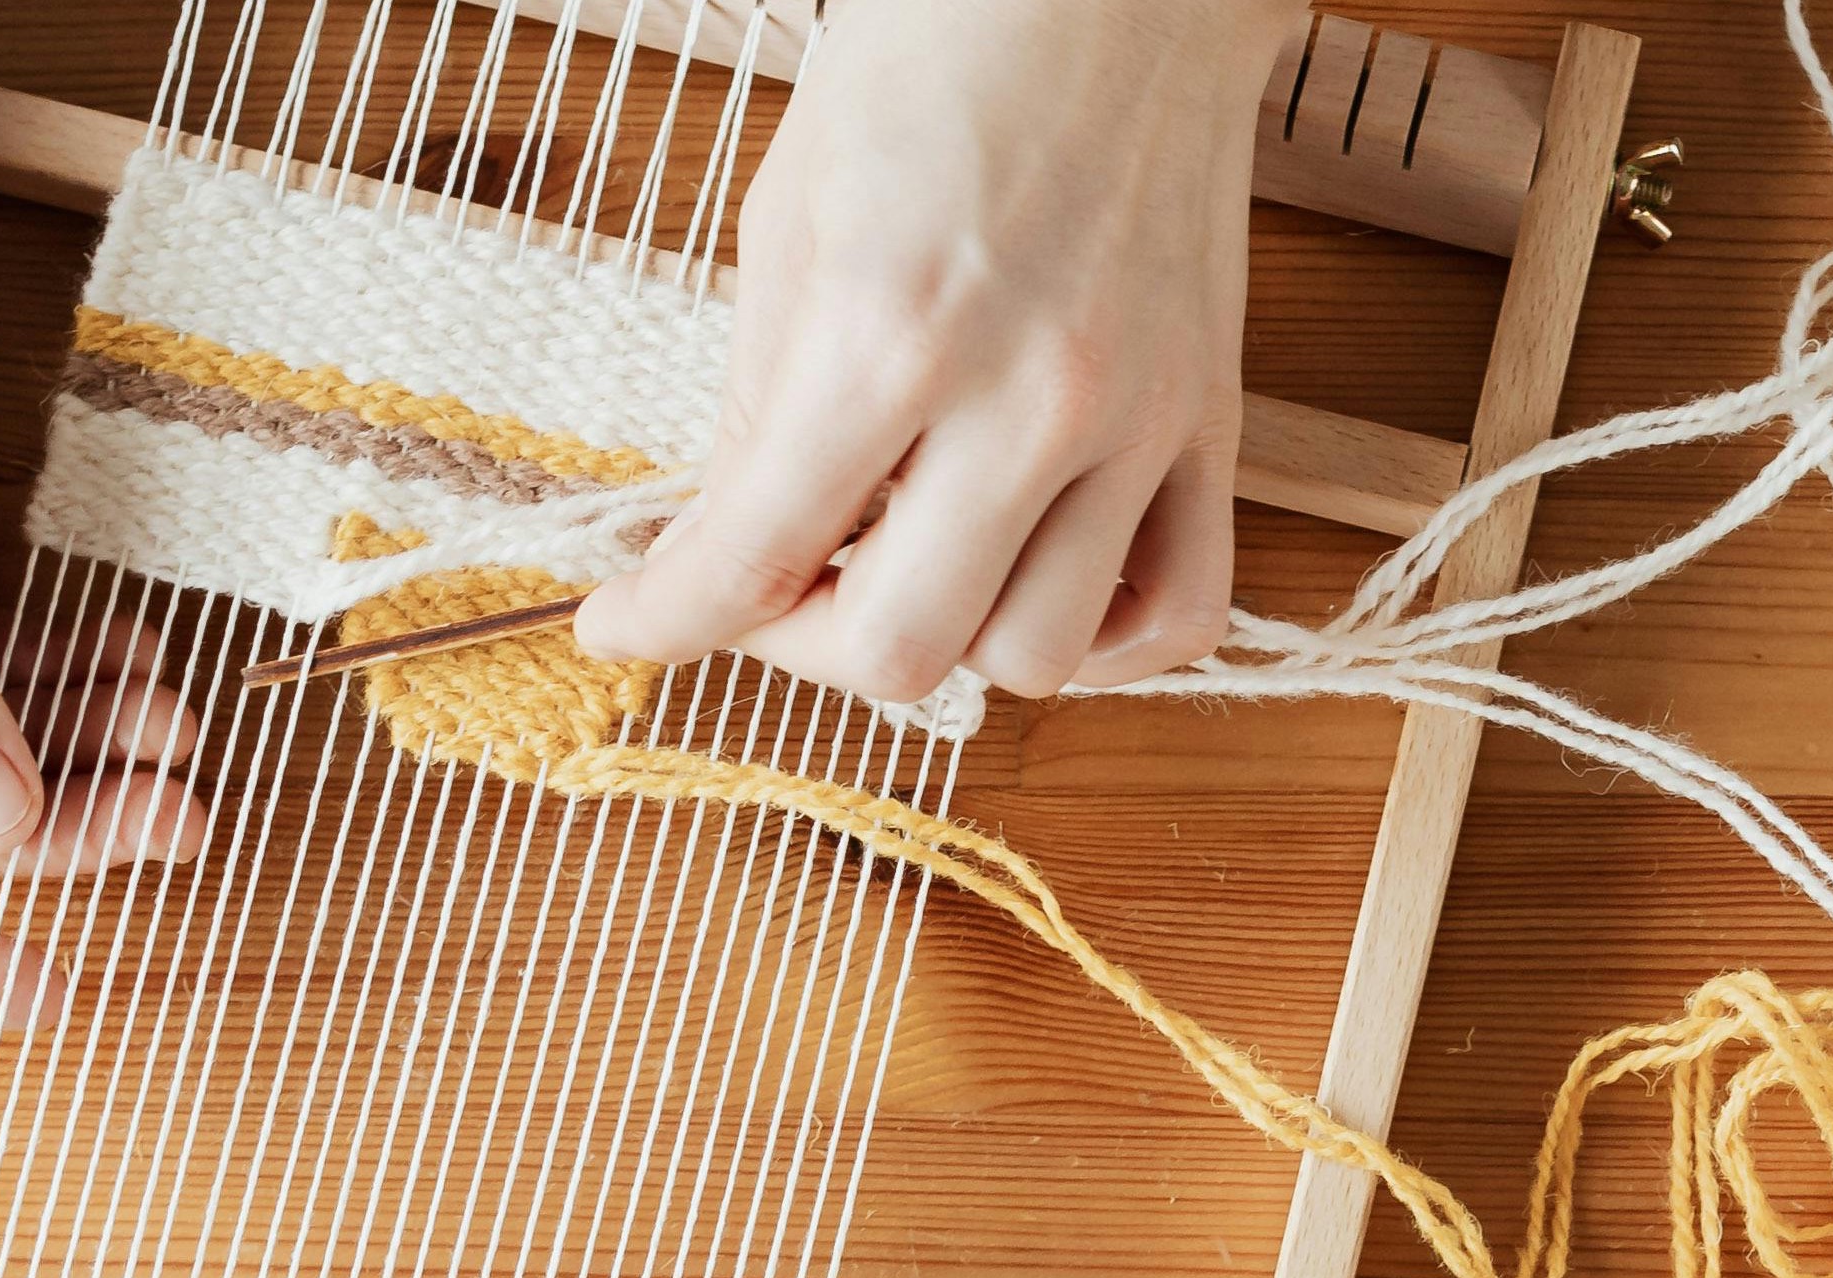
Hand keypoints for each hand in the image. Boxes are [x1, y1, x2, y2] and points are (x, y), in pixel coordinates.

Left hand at [570, 0, 1297, 702]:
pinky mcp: (1211, 422)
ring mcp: (1135, 421)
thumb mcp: (791, 218)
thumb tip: (733, 543)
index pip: (755, 558)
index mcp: (889, 331)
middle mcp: (1025, 399)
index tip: (620, 626)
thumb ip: (764, 401)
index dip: (664, 620)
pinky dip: (1109, 644)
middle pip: (904, 653)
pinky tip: (1040, 586)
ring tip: (912, 564)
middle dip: (807, 647)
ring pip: (1038, 657)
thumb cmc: (935, 64)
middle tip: (777, 591)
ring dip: (953, 640)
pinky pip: (1184, 615)